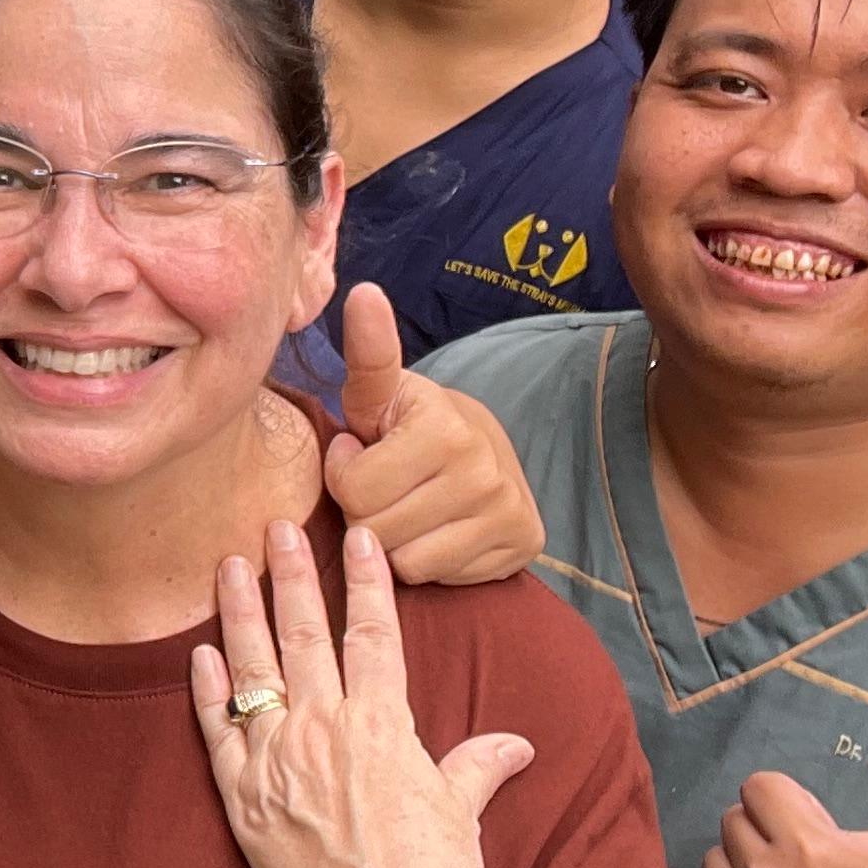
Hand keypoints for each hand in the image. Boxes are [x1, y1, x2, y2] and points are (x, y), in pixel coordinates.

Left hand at [193, 520, 527, 867]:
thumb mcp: (462, 817)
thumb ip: (475, 768)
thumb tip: (513, 745)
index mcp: (383, 727)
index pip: (373, 634)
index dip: (366, 582)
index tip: (358, 536)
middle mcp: (324, 732)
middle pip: (302, 635)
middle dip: (290, 575)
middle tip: (276, 525)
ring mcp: (276, 763)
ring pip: (251, 670)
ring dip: (239, 613)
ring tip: (229, 565)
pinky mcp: (241, 800)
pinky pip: (217, 732)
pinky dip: (206, 691)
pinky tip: (200, 655)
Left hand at [321, 285, 547, 585]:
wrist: (480, 447)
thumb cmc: (408, 424)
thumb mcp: (378, 392)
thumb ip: (367, 352)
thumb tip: (364, 291)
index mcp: (445, 427)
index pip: (352, 490)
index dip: (344, 474)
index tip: (363, 450)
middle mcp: (486, 470)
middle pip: (373, 531)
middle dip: (365, 512)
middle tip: (387, 484)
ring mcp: (508, 511)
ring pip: (403, 561)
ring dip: (393, 540)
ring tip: (409, 505)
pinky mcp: (522, 546)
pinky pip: (437, 576)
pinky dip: (428, 560)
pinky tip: (437, 528)